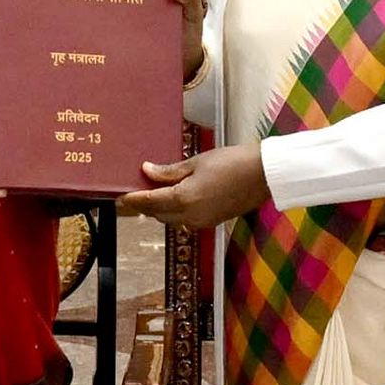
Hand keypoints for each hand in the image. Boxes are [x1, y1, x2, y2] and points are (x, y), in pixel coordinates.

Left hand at [119, 141, 270, 232]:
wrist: (264, 174)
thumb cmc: (232, 162)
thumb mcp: (196, 163)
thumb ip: (169, 171)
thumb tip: (146, 171)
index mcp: (184, 199)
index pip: (149, 202)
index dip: (132, 200)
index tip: (119, 196)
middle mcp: (191, 216)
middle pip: (158, 214)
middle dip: (146, 204)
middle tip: (135, 190)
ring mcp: (202, 222)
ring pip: (172, 219)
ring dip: (161, 208)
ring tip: (155, 190)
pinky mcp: (212, 222)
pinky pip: (186, 219)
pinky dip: (177, 210)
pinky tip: (177, 195)